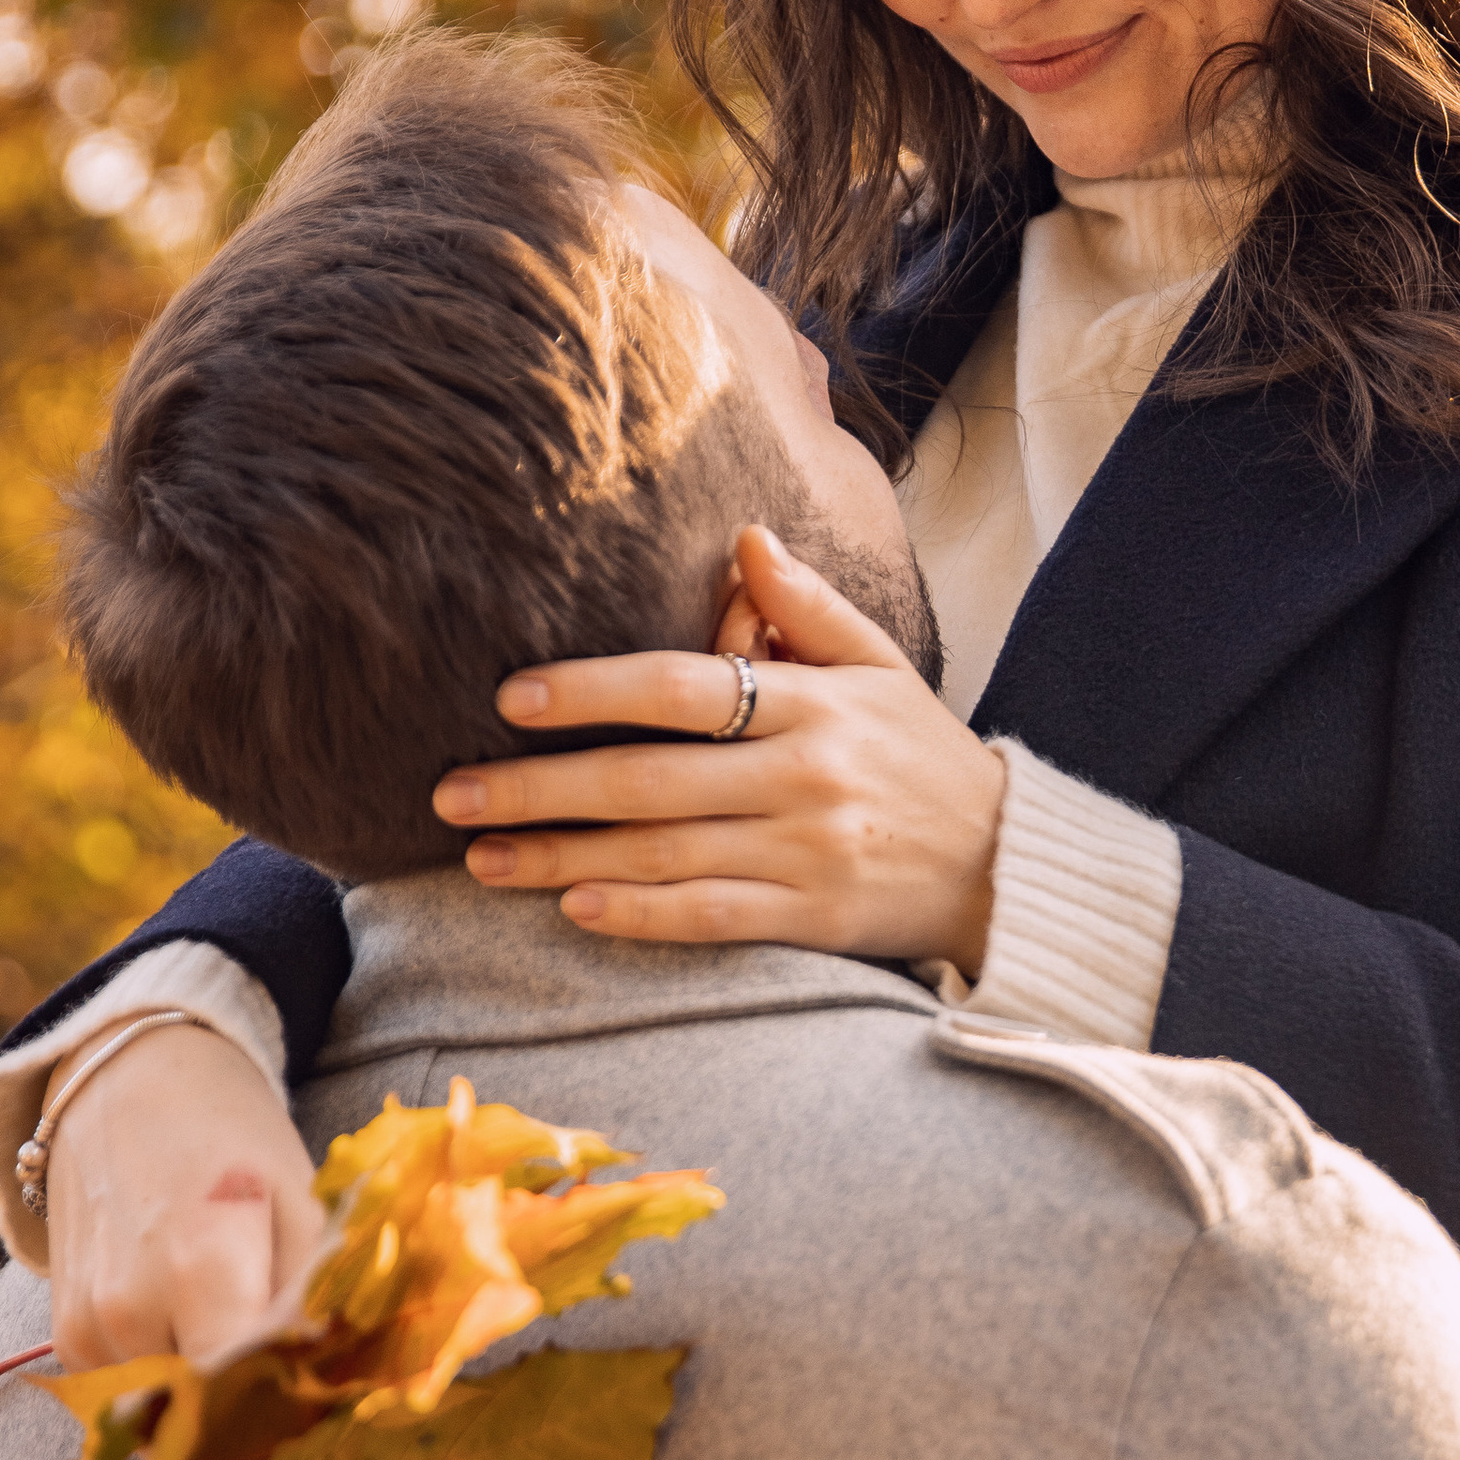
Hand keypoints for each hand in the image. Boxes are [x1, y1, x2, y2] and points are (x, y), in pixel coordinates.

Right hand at [44, 1022, 322, 1369]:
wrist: (128, 1088)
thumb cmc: (235, 1143)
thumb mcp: (304, 1205)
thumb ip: (323, 1298)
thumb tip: (345, 1378)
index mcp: (200, 1265)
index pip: (249, 1386)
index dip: (293, 1394)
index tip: (325, 1381)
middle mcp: (129, 1310)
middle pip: (216, 1404)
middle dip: (262, 1393)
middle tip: (298, 1353)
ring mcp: (89, 1330)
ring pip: (178, 1401)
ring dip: (216, 1379)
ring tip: (237, 1310)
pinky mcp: (69, 1340)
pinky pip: (139, 1386)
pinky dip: (175, 1364)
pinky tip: (192, 1309)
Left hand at [432, 525, 1005, 973]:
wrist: (1009, 867)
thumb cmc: (925, 760)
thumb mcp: (880, 670)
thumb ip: (809, 607)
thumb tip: (745, 539)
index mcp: (816, 702)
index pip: (686, 687)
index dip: (593, 689)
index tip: (511, 698)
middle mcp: (807, 775)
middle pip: (651, 778)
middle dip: (541, 786)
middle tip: (450, 792)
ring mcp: (810, 852)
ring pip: (664, 853)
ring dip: (563, 856)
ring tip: (480, 856)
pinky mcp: (815, 920)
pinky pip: (711, 917)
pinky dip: (640, 914)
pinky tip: (573, 906)